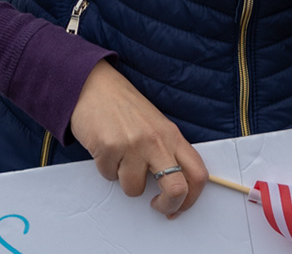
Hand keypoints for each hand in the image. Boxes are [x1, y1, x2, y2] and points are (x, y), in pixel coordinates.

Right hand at [68, 60, 205, 217]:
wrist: (94, 85)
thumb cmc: (124, 107)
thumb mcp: (155, 126)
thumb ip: (167, 151)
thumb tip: (174, 189)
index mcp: (172, 135)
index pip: (198, 173)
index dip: (192, 198)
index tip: (180, 206)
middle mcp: (156, 140)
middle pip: (176, 189)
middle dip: (168, 206)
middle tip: (157, 206)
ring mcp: (132, 145)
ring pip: (134, 189)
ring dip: (125, 180)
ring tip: (120, 158)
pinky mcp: (108, 148)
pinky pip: (108, 176)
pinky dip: (106, 168)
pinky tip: (105, 148)